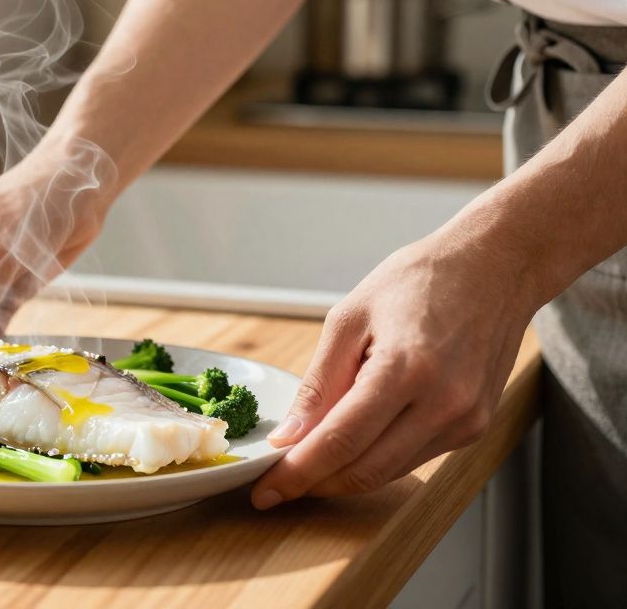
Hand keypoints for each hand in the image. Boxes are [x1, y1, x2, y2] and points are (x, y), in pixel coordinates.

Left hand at [250, 232, 535, 508]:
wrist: (495, 267)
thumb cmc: (419, 280)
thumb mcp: (349, 317)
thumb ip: (319, 383)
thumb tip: (290, 436)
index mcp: (406, 369)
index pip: (340, 442)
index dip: (297, 473)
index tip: (263, 491)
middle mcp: (443, 403)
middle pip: (364, 470)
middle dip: (314, 484)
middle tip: (274, 486)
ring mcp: (465, 420)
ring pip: (388, 472)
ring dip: (342, 476)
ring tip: (305, 462)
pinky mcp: (475, 427)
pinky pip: (412, 458)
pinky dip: (375, 458)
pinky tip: (351, 442)